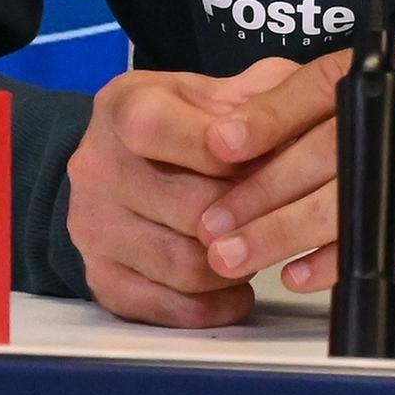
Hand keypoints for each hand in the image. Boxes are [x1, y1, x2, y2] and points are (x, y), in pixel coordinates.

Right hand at [64, 57, 298, 326]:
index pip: (156, 129)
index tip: (263, 158)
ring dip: (236, 264)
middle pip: (186, 208)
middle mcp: (97, 167)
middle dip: (248, 214)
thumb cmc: (196, 120)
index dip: (215, 149)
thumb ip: (267, 97)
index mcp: (125, 107)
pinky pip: (162, 306)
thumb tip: (303, 127)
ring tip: (264, 247)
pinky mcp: (99, 276)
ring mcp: (92, 227)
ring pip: (182, 265)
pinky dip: (209, 306)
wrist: (133, 156)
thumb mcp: (232, 89)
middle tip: (285, 213)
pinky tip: (237, 289)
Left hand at [194, 29, 394, 307]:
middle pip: (344, 138)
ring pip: (366, 187)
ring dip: (293, 228)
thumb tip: (257, 138)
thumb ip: (364, 121)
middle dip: (267, 187)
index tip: (215, 148)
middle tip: (216, 223)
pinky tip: (309, 272)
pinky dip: (346, 255)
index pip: (336, 78)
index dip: (270, 115)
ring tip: (243, 254)